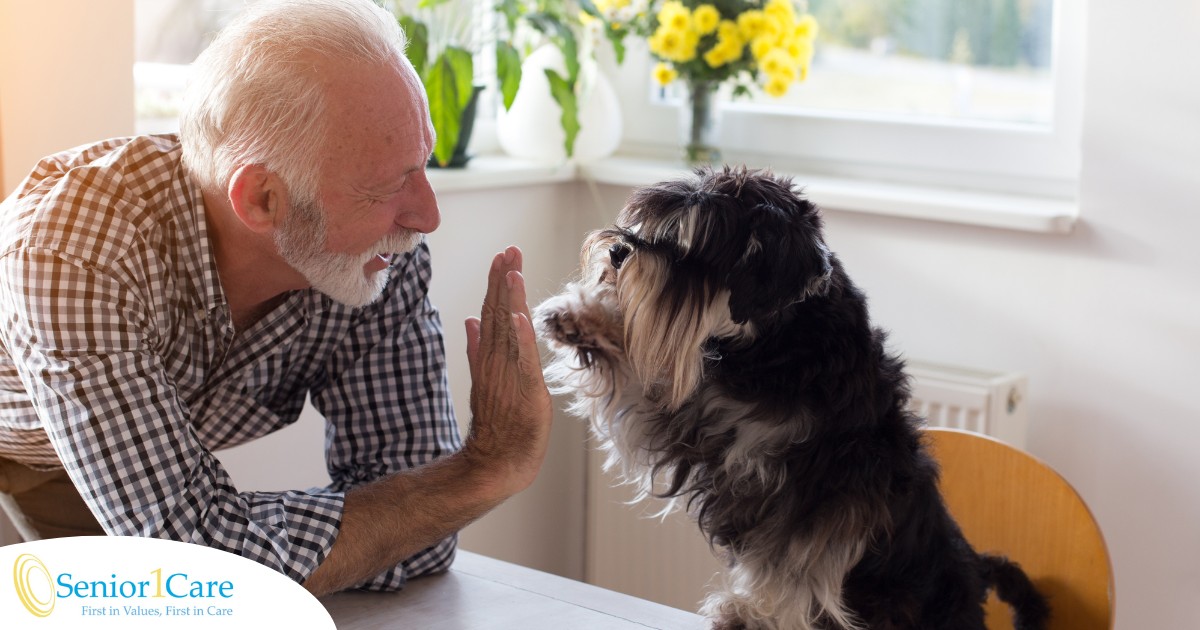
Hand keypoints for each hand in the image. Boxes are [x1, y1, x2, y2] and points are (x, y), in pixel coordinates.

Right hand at [463, 246, 553, 498]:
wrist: (498, 458)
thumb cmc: (498, 422)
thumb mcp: (484, 379)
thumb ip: (476, 349)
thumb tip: (470, 320)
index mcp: (490, 354)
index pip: (493, 311)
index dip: (498, 282)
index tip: (503, 256)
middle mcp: (497, 359)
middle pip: (499, 312)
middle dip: (504, 280)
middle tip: (509, 251)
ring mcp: (508, 372)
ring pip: (509, 328)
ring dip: (511, 299)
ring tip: (512, 270)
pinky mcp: (523, 388)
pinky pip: (522, 358)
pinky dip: (521, 336)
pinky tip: (520, 316)